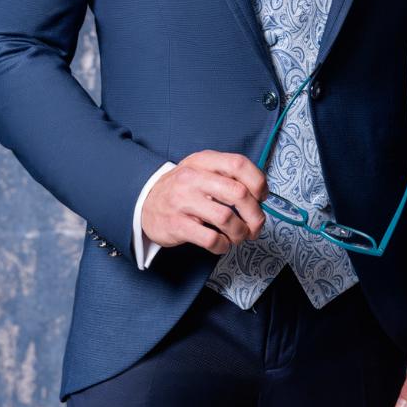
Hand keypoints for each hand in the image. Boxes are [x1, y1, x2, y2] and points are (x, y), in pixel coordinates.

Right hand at [141, 150, 268, 254]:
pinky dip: (223, 245)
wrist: (144, 203)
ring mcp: (183, 201)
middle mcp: (193, 178)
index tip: (262, 197)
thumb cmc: (182, 189)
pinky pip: (210, 239)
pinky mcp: (176, 225)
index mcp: (203, 161)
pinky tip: (222, 244)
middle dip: (255, 215)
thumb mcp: (201, 170)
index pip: (239, 164)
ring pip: (226, 218)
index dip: (258, 182)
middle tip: (255, 225)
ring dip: (240, 232)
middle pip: (238, 193)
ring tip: (239, 236)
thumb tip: (260, 195)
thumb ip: (227, 175)